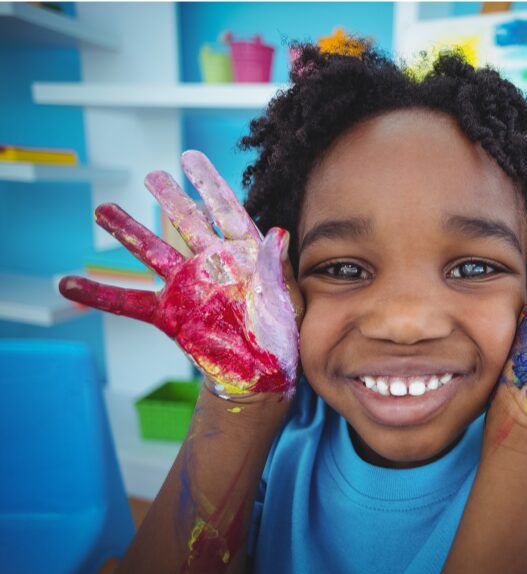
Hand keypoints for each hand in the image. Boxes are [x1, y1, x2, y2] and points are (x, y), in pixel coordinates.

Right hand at [59, 151, 300, 399]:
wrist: (263, 372)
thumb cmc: (282, 335)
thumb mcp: (287, 300)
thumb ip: (279, 269)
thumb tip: (279, 233)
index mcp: (245, 255)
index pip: (225, 211)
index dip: (208, 183)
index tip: (189, 157)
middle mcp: (212, 264)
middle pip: (186, 222)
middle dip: (169, 198)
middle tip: (152, 176)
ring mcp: (188, 287)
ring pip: (153, 252)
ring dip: (128, 232)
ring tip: (102, 210)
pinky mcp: (170, 315)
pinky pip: (130, 302)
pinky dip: (100, 294)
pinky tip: (69, 283)